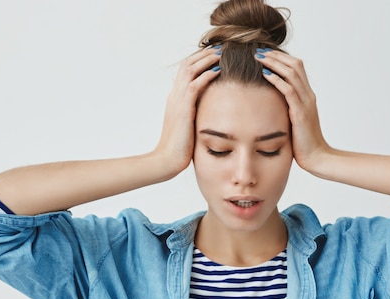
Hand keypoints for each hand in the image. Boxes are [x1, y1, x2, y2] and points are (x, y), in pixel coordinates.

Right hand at [155, 47, 220, 175]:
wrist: (167, 160)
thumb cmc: (180, 148)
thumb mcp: (188, 126)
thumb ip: (195, 115)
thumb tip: (209, 112)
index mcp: (175, 98)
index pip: (186, 70)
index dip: (200, 60)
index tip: (216, 55)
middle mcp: (174, 96)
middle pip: (187, 64)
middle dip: (204, 54)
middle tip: (222, 48)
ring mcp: (177, 101)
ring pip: (190, 70)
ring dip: (206, 60)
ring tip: (222, 53)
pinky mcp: (183, 110)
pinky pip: (194, 85)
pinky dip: (206, 75)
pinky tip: (218, 71)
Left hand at [255, 49, 329, 172]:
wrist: (317, 157)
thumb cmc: (303, 143)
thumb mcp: (294, 122)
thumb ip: (286, 110)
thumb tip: (271, 104)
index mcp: (307, 96)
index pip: (297, 68)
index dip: (282, 58)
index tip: (265, 54)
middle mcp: (308, 96)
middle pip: (295, 65)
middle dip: (276, 56)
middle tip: (259, 51)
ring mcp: (306, 103)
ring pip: (292, 73)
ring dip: (274, 63)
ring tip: (259, 58)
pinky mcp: (300, 113)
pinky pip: (288, 90)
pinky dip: (276, 79)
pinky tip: (265, 74)